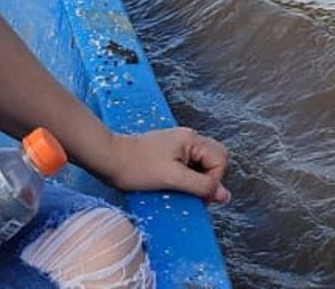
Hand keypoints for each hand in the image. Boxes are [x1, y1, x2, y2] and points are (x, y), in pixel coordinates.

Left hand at [97, 127, 230, 204]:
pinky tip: (173, 184)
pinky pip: (189, 164)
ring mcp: (178, 144)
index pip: (219, 160)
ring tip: (181, 189)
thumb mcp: (172, 178)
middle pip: (214, 158)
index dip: (213, 181)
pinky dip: (187, 177)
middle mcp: (188, 137)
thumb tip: (225, 195)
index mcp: (191, 139)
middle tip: (194, 194)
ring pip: (202, 162)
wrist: (109, 159)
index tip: (198, 196)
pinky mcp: (169, 151)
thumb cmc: (137, 167)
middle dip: (209, 179)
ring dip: (197, 179)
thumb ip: (201, 186)